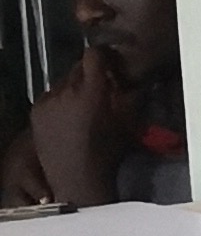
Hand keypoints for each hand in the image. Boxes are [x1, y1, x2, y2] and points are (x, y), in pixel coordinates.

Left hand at [29, 45, 139, 209]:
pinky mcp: (36, 111)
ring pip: (64, 82)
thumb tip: (130, 78)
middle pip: (78, 68)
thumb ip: (128, 96)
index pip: (93, 56)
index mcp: (90, 93)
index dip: (103, 55)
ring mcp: (47, 101)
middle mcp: (65, 92)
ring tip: (84, 106)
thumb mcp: (128, 123)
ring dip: (75, 88)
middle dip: (90, 75)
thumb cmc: (107, 154)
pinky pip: (51, 95)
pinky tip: (69, 116)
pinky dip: (61, 100)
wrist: (77, 180)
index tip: (110, 62)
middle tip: (101, 89)